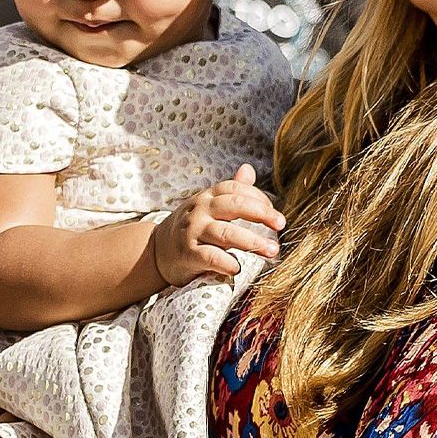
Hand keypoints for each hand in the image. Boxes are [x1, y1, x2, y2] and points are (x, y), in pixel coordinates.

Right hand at [152, 164, 285, 286]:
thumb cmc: (191, 228)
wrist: (156, 251)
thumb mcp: (208, 205)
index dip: (259, 198)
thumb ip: (231, 192)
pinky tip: (238, 268)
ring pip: (226, 234)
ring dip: (253, 242)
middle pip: (234, 206)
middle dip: (261, 214)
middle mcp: (200, 210)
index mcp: (207, 196)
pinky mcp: (187, 254)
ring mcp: (192, 232)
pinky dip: (227, 263)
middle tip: (280, 225)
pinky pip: (211, 257)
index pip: (236, 189)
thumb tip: (249, 169)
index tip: (275, 214)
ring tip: (272, 250)